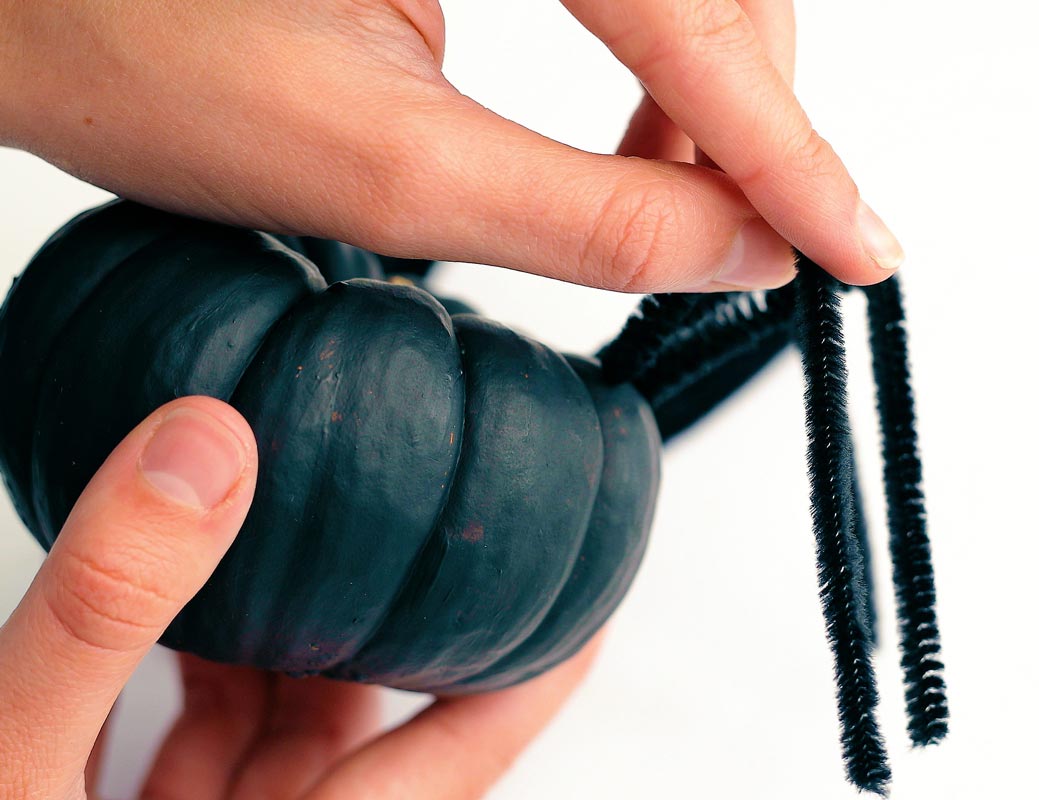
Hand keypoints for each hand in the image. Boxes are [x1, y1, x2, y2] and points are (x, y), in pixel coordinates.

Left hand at [0, 0, 901, 291]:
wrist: (43, 0)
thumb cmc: (144, 53)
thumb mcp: (380, 170)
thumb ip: (584, 219)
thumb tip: (738, 252)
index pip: (688, 15)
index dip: (783, 146)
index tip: (855, 244)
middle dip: (758, 112)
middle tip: (754, 231)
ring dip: (721, 89)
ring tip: (686, 192)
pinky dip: (677, 55)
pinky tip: (651, 122)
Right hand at [0, 397, 598, 798]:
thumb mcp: (11, 767)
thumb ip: (106, 614)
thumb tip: (205, 444)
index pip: (464, 751)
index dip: (537, 665)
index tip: (589, 580)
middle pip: (372, 717)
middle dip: (382, 607)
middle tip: (405, 492)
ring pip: (284, 717)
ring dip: (282, 620)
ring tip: (287, 507)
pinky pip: (206, 731)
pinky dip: (199, 657)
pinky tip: (183, 581)